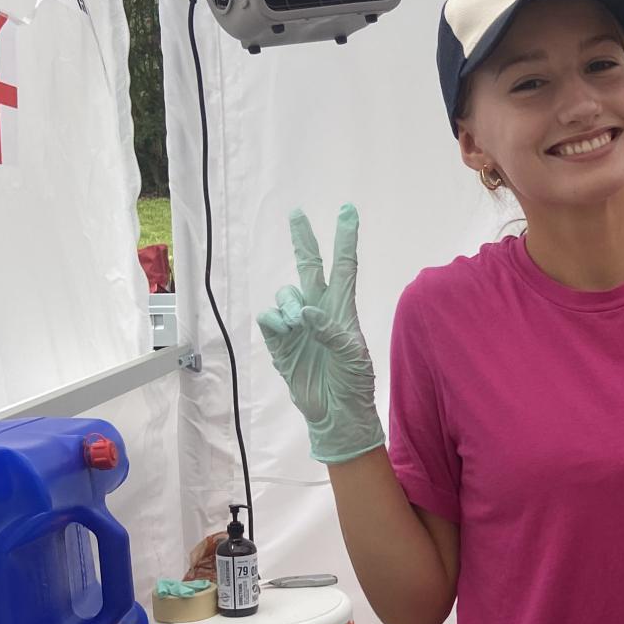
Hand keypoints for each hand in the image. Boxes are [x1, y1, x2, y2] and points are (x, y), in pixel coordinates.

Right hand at [257, 205, 385, 464]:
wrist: (336, 413)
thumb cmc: (353, 383)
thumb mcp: (352, 356)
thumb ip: (331, 331)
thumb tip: (306, 312)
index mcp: (342, 309)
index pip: (344, 266)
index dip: (345, 238)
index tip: (348, 210)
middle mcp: (318, 311)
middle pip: (309, 267)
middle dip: (303, 240)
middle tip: (296, 213)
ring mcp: (297, 325)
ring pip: (285, 294)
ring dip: (289, 303)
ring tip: (299, 325)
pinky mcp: (280, 343)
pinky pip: (270, 320)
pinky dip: (275, 323)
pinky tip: (285, 333)